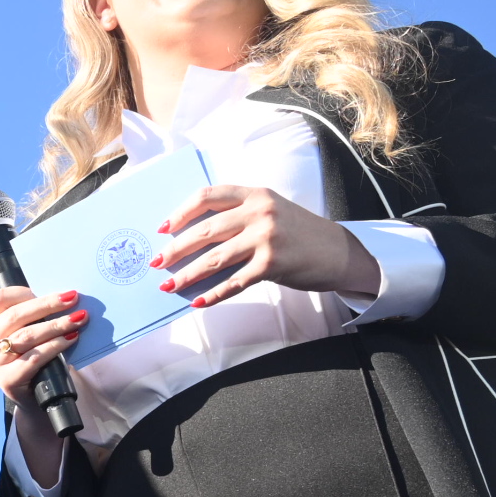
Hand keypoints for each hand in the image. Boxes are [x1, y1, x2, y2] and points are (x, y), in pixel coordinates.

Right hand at [0, 283, 89, 409]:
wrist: (36, 401)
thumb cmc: (34, 362)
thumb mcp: (26, 336)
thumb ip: (33, 318)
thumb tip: (62, 297)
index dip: (24, 292)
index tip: (49, 294)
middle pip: (14, 316)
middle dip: (47, 305)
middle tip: (73, 299)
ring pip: (26, 336)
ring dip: (56, 325)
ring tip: (78, 320)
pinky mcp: (6, 380)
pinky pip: (34, 357)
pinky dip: (55, 346)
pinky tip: (70, 339)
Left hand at [151, 185, 378, 307]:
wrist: (339, 251)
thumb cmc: (298, 232)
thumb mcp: (270, 211)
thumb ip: (238, 216)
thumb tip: (192, 237)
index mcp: (255, 195)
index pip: (208, 196)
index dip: (181, 212)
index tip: (162, 228)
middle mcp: (259, 212)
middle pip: (205, 230)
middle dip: (175, 249)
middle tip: (156, 262)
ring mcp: (266, 238)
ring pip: (215, 258)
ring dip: (187, 274)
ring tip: (168, 286)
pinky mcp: (272, 264)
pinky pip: (234, 282)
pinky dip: (213, 294)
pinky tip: (198, 301)